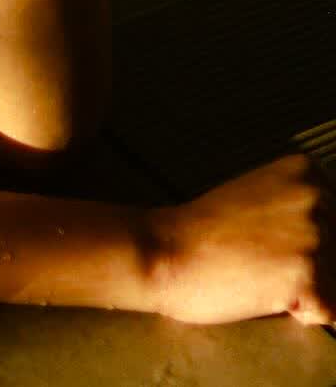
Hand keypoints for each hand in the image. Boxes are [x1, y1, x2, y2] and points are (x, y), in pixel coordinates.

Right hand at [152, 153, 335, 325]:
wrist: (166, 251)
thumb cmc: (206, 230)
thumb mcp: (262, 197)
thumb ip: (304, 208)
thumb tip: (333, 244)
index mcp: (306, 171)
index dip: (318, 242)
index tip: (277, 240)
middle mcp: (317, 196)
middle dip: (316, 268)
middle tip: (265, 260)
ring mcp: (314, 235)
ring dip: (310, 291)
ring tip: (264, 276)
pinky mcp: (308, 276)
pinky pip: (332, 312)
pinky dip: (305, 313)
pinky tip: (267, 292)